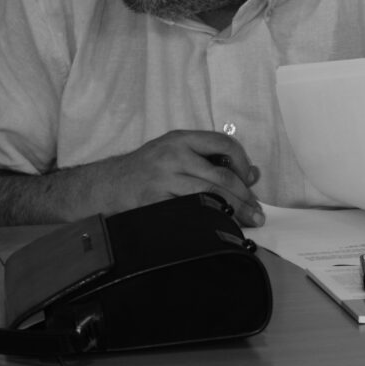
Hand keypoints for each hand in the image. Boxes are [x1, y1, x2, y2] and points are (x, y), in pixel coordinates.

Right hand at [91, 129, 264, 227]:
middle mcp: (174, 154)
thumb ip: (209, 160)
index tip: (249, 180)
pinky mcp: (156, 201)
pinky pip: (192, 211)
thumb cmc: (147, 169)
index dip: (242, 162)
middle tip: (257, 212)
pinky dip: (211, 219)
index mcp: (181, 139)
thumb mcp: (175, 153)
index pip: (223, 143)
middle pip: (221, 176)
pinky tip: (221, 226)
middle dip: (245, 196)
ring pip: (211, 195)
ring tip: (248, 221)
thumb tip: (252, 174)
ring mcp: (164, 178)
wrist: (108, 185)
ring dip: (234, 211)